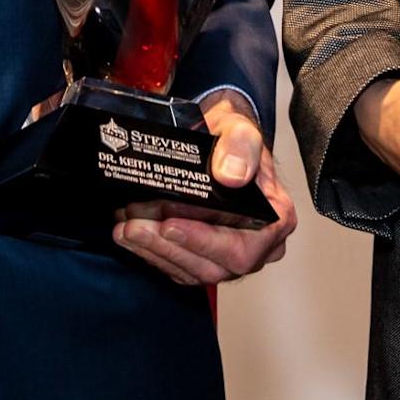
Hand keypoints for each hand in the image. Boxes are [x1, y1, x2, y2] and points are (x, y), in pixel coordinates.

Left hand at [112, 95, 298, 285]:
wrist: (219, 142)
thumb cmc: (234, 140)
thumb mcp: (240, 129)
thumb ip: (240, 146)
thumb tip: (232, 176)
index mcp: (274, 219)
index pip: (241, 247)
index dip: (204, 242)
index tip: (170, 225)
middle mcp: (257, 246)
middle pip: (213, 266)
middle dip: (168, 246)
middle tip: (134, 225)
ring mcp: (230, 256)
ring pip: (192, 270)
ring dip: (154, 251)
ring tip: (126, 228)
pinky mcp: (207, 260)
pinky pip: (180, 268)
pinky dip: (152, 253)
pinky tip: (128, 236)